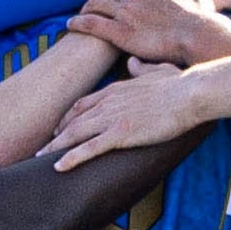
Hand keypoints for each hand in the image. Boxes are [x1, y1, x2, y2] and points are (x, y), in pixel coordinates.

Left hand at [49, 67, 203, 169]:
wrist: (189, 93)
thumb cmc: (179, 84)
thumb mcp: (157, 71)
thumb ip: (141, 69)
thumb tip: (132, 62)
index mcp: (116, 89)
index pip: (84, 103)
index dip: (69, 116)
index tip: (61, 126)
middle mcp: (108, 102)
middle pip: (74, 119)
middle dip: (57, 133)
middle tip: (44, 145)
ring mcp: (113, 118)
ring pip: (76, 134)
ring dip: (56, 147)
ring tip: (40, 158)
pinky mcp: (121, 134)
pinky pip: (90, 149)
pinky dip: (71, 158)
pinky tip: (58, 167)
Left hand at [67, 0, 230, 66]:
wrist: (199, 33)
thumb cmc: (200, 13)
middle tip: (94, 6)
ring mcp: (125, 12)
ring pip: (96, 3)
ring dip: (86, 7)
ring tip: (81, 13)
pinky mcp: (120, 32)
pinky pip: (92, 23)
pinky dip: (79, 22)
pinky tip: (71, 24)